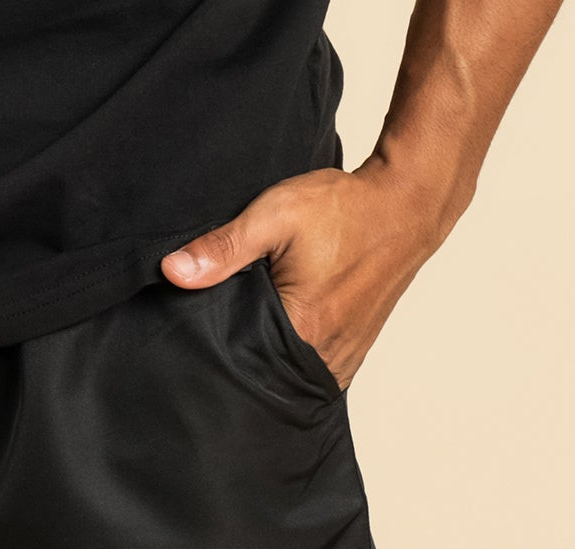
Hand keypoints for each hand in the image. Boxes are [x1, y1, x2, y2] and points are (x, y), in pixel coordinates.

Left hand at [158, 157, 451, 388]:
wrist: (403, 205)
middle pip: (264, 370)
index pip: (240, 360)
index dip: (213, 342)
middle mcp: (326, 356)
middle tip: (217, 318)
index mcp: (304, 332)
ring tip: (245, 321)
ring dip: (266, 351)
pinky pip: (312, 364)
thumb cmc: (343, 208)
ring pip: (288, 370)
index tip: (193, 326)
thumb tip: (171, 271)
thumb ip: (223, 247)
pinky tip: (277, 324)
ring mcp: (344, 356)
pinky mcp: (354, 347)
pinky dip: (292, 350)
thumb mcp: (274, 215)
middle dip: (238, 349)